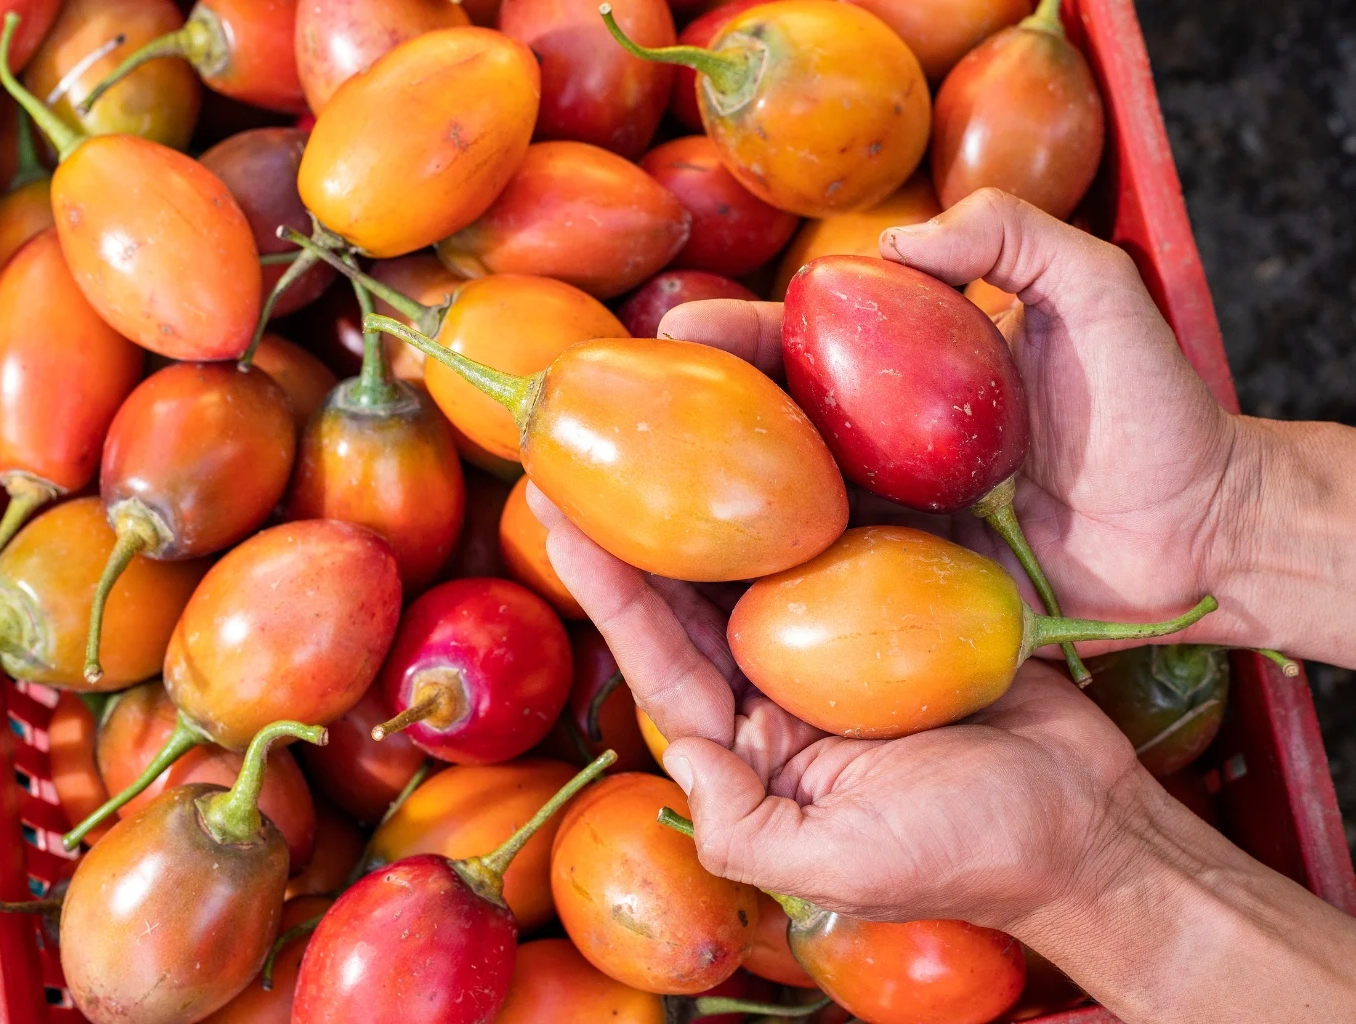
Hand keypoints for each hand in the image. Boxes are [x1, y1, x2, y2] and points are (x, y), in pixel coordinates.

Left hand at [529, 474, 1355, 1023]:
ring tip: (667, 420)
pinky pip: (838, 544)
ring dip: (713, 499)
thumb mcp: (845, 862)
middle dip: (638, 529)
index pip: (661, 661)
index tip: (559, 516)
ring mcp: (835, 645)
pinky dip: (806, 495)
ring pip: (757, 560)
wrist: (1089, 822)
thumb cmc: (971, 854)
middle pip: (693, 599)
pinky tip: (780, 433)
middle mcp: (779, 690)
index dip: (610, 590)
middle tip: (586, 449)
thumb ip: (746, 827)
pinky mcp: (897, 605)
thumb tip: (676, 753)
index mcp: (751, 749)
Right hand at [653, 189, 1264, 655]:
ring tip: (637, 502)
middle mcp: (890, 439)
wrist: (1201, 530)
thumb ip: (1015, 236)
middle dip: (698, 417)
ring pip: (788, 500)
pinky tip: (709, 577)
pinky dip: (771, 570)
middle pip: (776, 423)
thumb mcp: (1098, 295)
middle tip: (627, 413)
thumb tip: (897, 236)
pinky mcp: (910, 580)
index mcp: (917, 367)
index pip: (810, 342)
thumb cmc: (1156, 412)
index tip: (673, 333)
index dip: (739, 336)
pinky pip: (831, 571)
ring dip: (714, 501)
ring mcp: (897, 512)